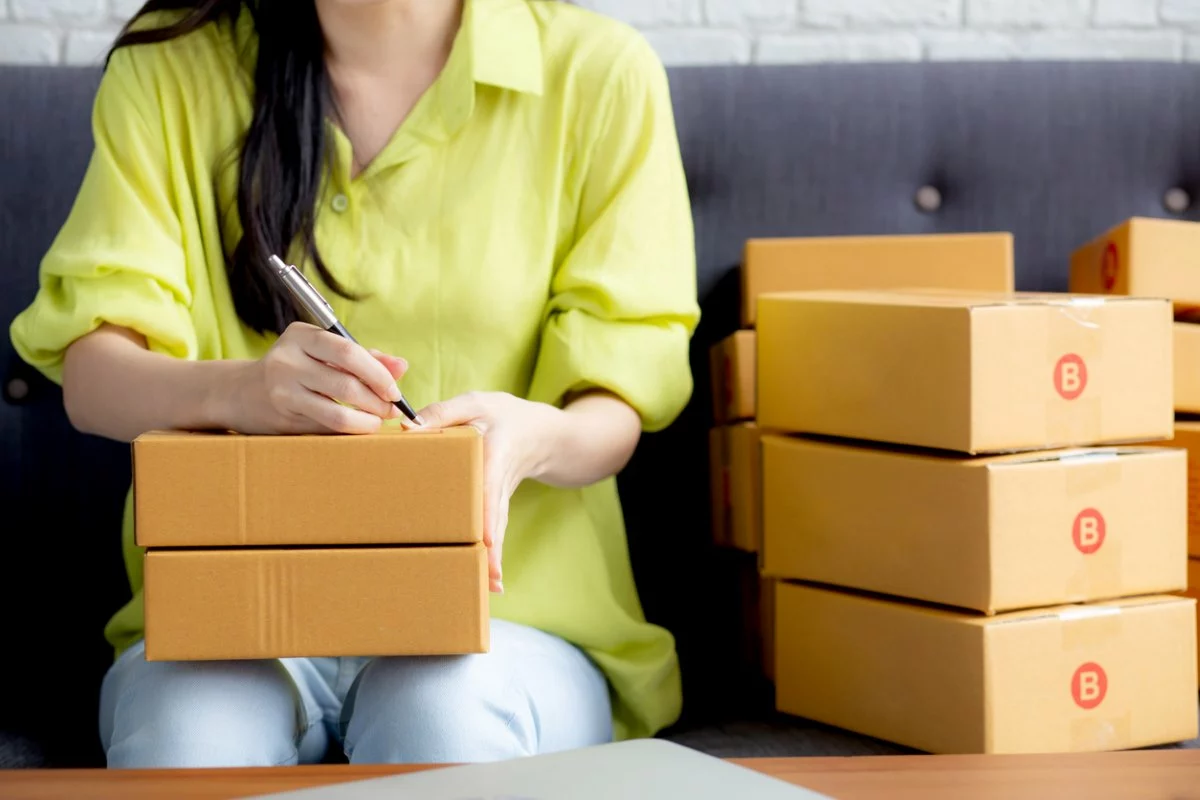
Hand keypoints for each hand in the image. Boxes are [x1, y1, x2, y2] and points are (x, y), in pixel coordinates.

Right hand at [228, 321, 408, 433]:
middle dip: (377, 401)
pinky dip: (348, 430)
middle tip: (391, 410)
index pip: (348, 352)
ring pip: (337, 413)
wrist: (240, 392)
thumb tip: (401, 367)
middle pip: (346, 384)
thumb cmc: (295, 368)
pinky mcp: (282, 417)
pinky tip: (357, 428)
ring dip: (366, 421)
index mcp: (301, 336)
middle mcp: (287, 361)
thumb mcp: (323, 353)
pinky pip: (325, 427)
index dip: (378, 373)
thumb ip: (364, 357)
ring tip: (377, 421)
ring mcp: (282, 391)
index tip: (395, 390)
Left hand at [418, 391, 562, 593]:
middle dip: (494, 548)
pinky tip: (490, 579)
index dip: (488, 511)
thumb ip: (443, 413)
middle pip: (496, 517)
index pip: (492, 484)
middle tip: (492, 578)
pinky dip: (493, 553)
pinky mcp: (498, 506)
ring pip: (498, 529)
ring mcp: (502, 497)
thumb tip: (408, 429)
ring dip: (495, 557)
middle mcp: (501, 480)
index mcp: (496, 452)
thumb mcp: (477, 403)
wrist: (543, 432)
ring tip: (492, 586)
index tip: (487, 538)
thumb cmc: (504, 415)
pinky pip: (495, 530)